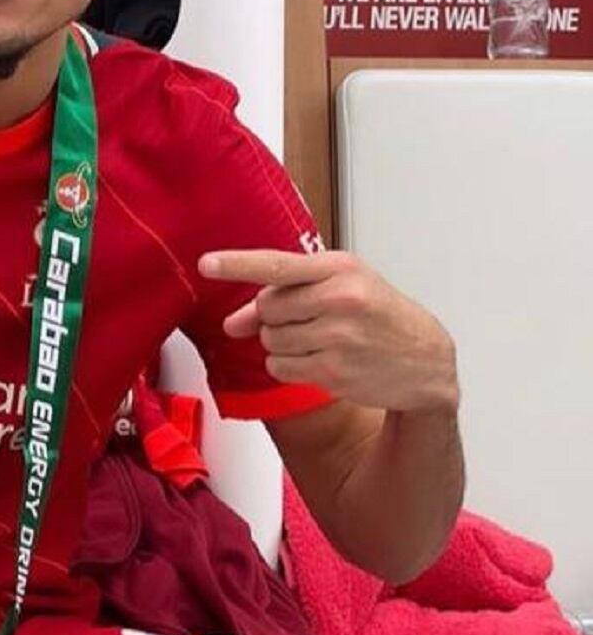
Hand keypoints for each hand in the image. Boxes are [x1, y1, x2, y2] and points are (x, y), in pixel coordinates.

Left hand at [198, 249, 458, 415]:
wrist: (427, 361)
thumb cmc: (379, 315)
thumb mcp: (342, 288)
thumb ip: (284, 295)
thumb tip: (230, 322)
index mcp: (341, 269)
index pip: (279, 264)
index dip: (237, 264)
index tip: (206, 263)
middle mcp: (340, 300)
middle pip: (266, 308)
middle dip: (274, 316)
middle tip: (307, 319)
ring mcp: (337, 337)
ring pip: (269, 339)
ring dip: (281, 343)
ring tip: (320, 339)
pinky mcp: (333, 371)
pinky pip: (279, 367)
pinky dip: (288, 365)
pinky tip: (320, 359)